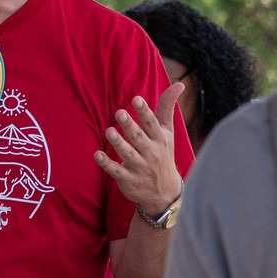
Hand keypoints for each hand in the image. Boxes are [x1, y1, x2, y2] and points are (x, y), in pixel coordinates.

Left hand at [96, 80, 186, 216]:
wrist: (164, 193)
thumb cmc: (163, 154)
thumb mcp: (167, 132)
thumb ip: (167, 108)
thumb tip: (179, 84)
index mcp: (160, 139)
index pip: (152, 124)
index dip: (144, 111)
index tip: (136, 99)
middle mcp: (151, 153)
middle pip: (139, 137)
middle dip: (129, 125)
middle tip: (119, 112)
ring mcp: (139, 167)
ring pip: (127, 153)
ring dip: (118, 143)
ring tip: (109, 131)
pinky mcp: (128, 180)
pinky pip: (116, 171)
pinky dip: (106, 163)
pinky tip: (97, 154)